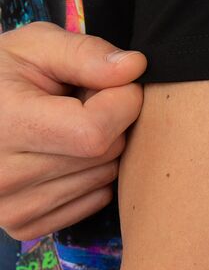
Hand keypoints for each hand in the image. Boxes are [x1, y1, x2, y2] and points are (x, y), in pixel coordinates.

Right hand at [0, 21, 146, 240]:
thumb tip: (135, 67)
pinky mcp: (24, 225)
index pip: (95, 132)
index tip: (116, 82)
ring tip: (67, 123)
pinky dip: (92, 173)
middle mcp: (4, 177)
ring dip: (102, 147)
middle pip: (105, 153)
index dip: (122, 101)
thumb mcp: (37, 45)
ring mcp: (13, 208)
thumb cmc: (3, 72)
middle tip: (83, 100)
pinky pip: (94, 200)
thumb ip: (86, 54)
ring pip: (105, 177)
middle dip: (112, 119)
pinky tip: (63, 151)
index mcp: (7, 125)